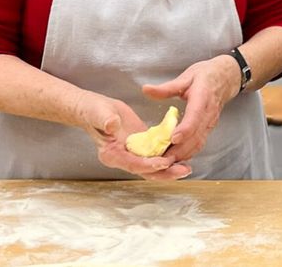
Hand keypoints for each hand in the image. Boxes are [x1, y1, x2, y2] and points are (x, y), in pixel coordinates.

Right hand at [75, 93, 190, 179]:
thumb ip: (105, 120)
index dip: (149, 164)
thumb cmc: (94, 111)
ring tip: (187, 168)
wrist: (95, 109)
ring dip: (170, 168)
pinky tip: (183, 154)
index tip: (164, 162)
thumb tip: (112, 125)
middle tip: (183, 171)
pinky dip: (169, 156)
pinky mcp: (141, 146)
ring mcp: (133, 154)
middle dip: (165, 173)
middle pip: (146, 171)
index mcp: (112, 154)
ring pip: (153, 166)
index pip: (133, 164)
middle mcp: (123, 158)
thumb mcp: (99, 113)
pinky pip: (156, 155)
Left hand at [142, 56, 240, 164]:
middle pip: (196, 135)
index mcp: (203, 97)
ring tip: (166, 163)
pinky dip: (188, 153)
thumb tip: (146, 89)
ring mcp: (210, 122)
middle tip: (162, 159)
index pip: (196, 116)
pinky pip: (200, 143)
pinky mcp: (209, 128)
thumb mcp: (186, 77)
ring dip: (183, 154)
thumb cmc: (206, 75)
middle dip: (180, 149)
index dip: (186, 129)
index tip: (173, 138)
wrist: (226, 78)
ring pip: (198, 142)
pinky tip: (176, 158)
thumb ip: (166, 87)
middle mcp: (209, 113)